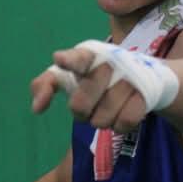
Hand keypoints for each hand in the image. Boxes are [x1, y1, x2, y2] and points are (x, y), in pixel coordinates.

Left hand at [31, 46, 145, 132]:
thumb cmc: (97, 77)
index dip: (68, 61)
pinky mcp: (145, 94)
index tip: (59, 59)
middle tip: (88, 106)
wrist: (146, 78)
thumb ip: (46, 84)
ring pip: (101, 119)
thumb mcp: (70, 76)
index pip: (77, 59)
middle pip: (79, 105)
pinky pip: (123, 123)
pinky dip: (120, 125)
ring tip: (108, 108)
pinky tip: (123, 113)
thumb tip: (37, 108)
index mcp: (88, 55)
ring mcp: (130, 78)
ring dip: (101, 120)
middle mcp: (109, 63)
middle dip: (80, 112)